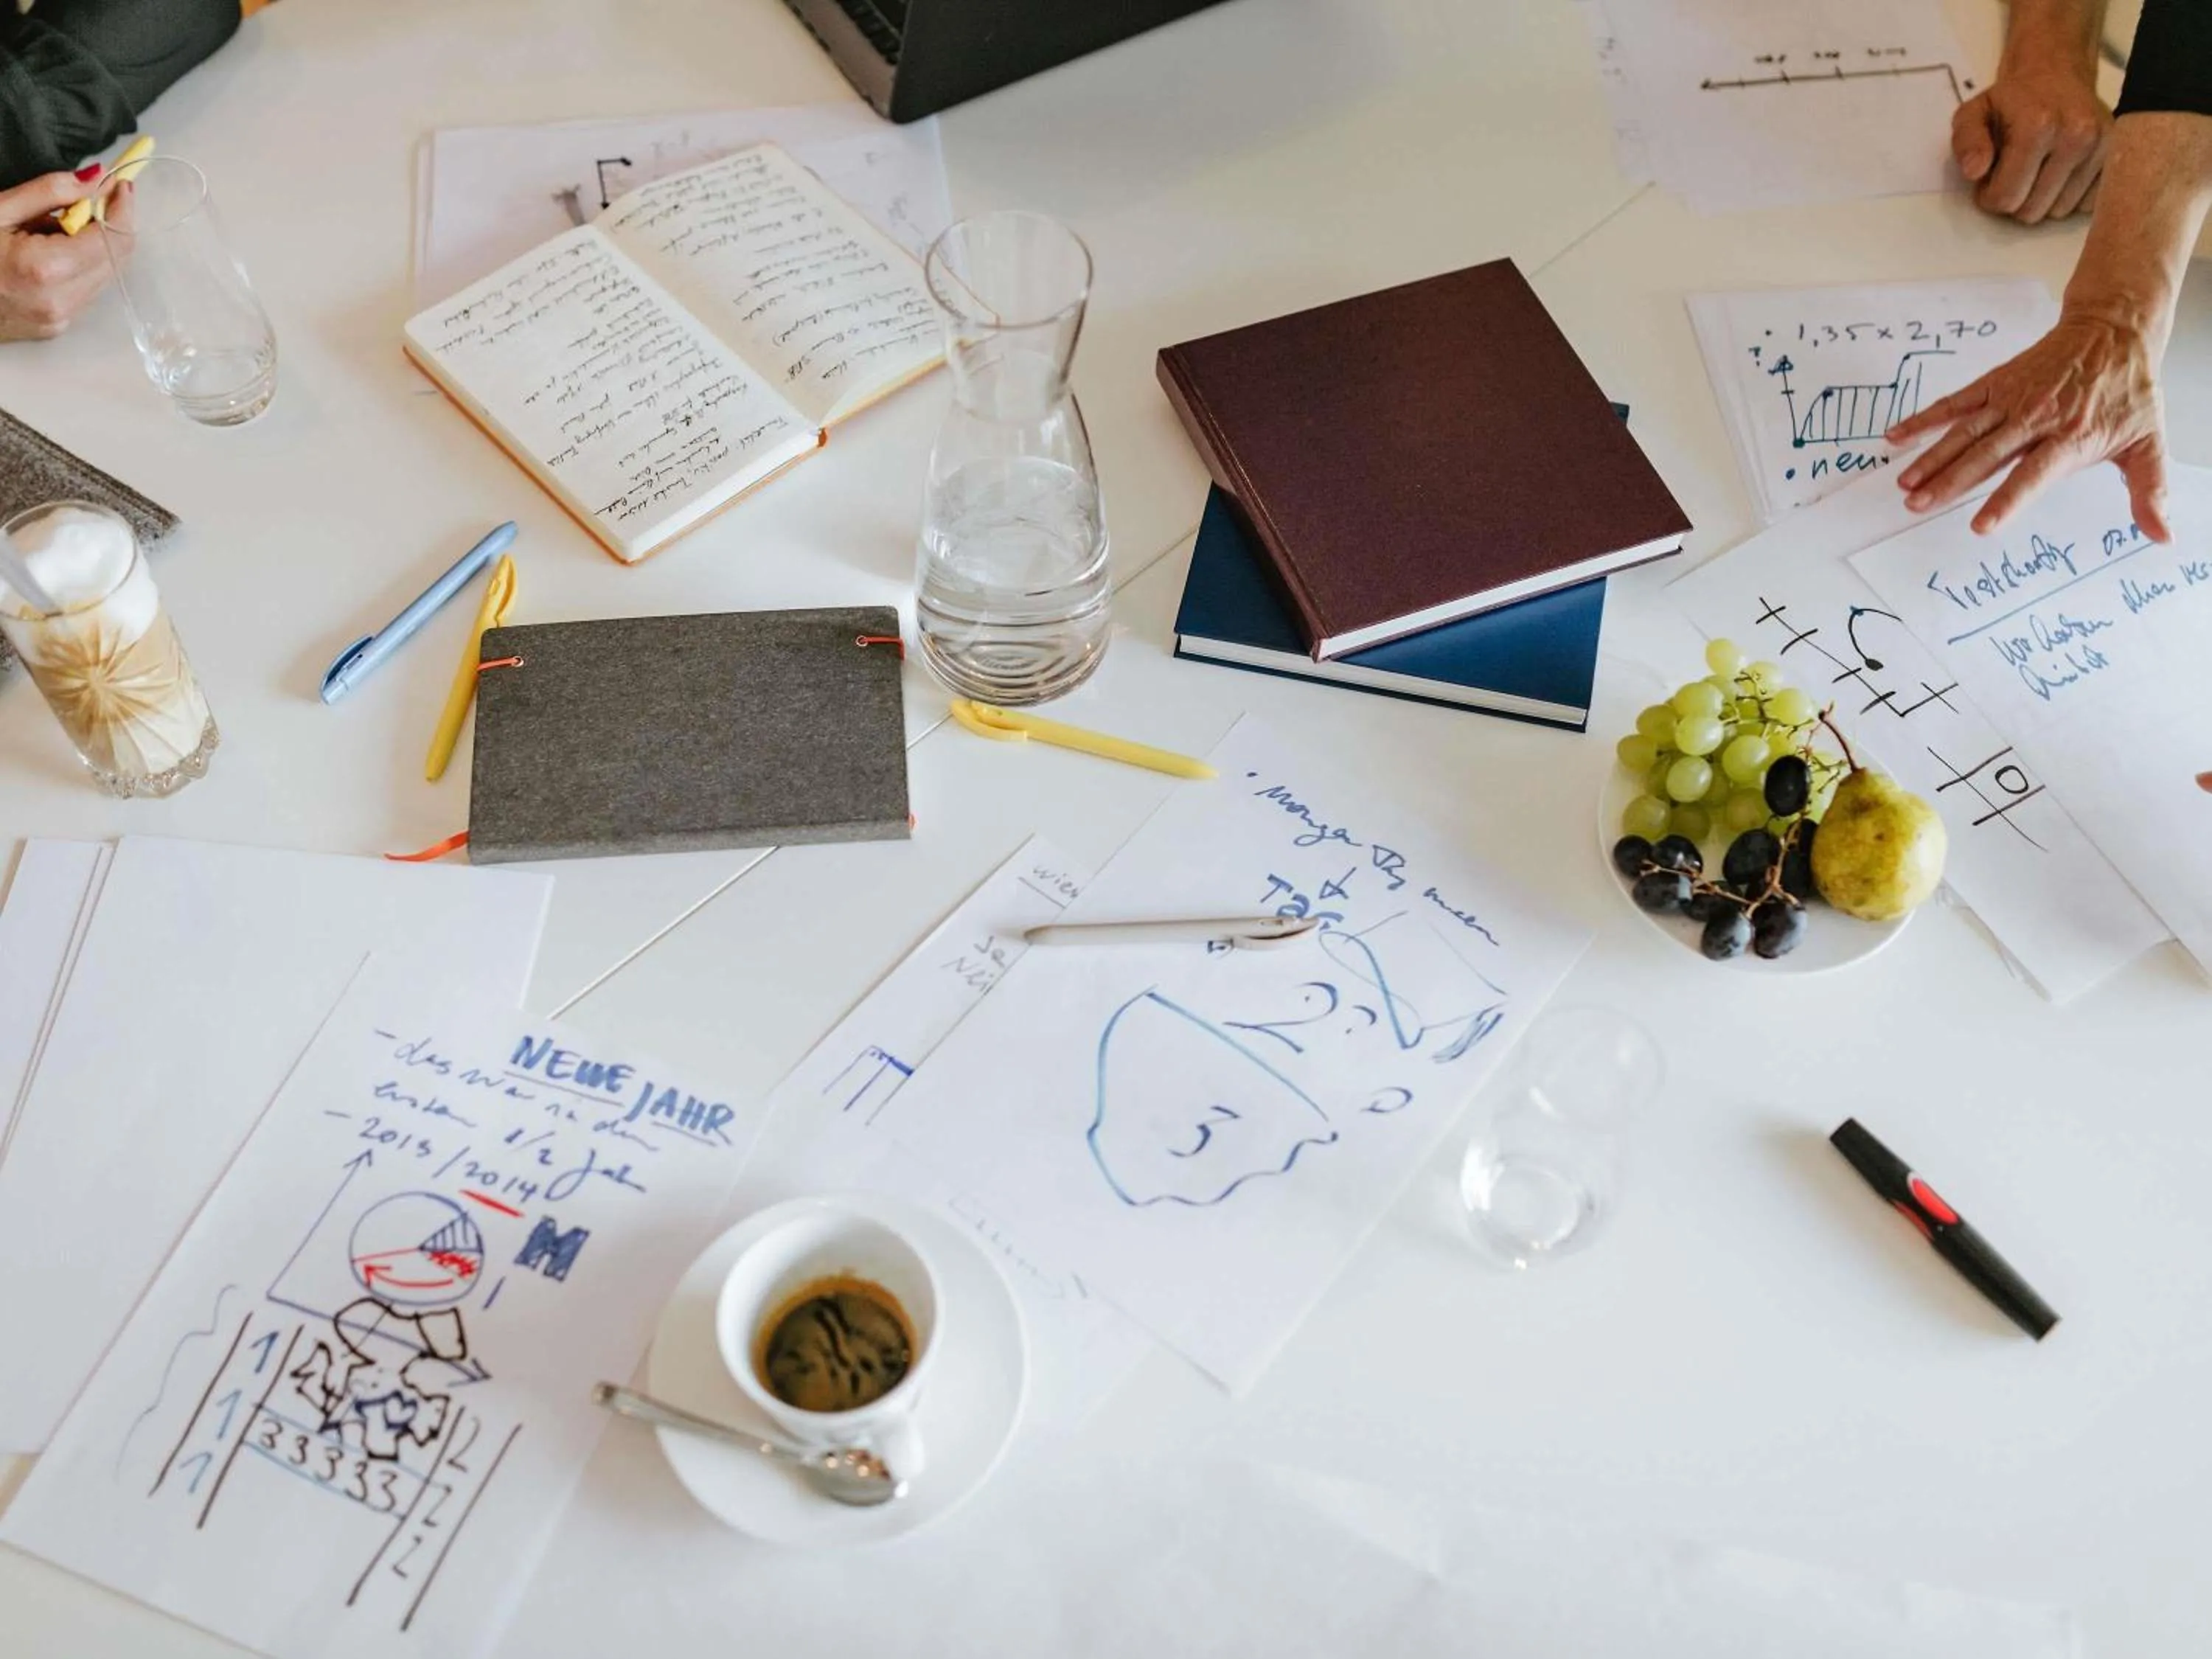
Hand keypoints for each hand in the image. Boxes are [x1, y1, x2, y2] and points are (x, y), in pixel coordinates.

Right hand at [0, 170, 115, 342]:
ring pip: (105, 275)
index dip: (122, 207)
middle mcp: (60, 300)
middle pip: (117, 257)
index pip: (112, 237)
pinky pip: (87, 291)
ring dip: (97, 245)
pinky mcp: (56, 327)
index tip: (120, 183)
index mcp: (45, 268)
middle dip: (113, 223)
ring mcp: (59, 319)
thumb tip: (95, 177)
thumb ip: (50, 192)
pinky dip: (82, 266)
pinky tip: (51, 251)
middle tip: (96, 195)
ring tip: (57, 226)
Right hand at [1886, 310, 2167, 538]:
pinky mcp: (1996, 383)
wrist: (2113, 332)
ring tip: (1905, 483)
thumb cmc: (2129, 390)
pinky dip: (1925, 419)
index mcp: (2070, 439)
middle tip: (1918, 505)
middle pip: (1985, 456)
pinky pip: (1955, 403)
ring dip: (1932, 458)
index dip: (2006, 500)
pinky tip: (1897, 436)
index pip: (2032, 475)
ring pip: (1964, 433)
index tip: (1981, 525)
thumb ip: (2150, 490)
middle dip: (1949, 482)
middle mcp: (2035, 419)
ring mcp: (2011, 399)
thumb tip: (2162, 535)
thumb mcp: (2149, 441)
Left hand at [1953, 66, 2111, 223]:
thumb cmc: (2011, 101)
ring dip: (2042, 199)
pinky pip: (2086, 205)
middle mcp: (2076, 135)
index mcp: (2038, 126)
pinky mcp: (2116, 155)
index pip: (2006, 198)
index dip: (1989, 196)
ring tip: (2036, 169)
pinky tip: (2060, 171)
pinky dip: (2068, 196)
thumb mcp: (1973, 114)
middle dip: (2015, 199)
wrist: (2056, 74)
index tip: (1989, 179)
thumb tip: (1974, 171)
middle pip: (2032, 210)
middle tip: (2012, 173)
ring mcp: (2102, 146)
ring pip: (2059, 212)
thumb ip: (1966, 141)